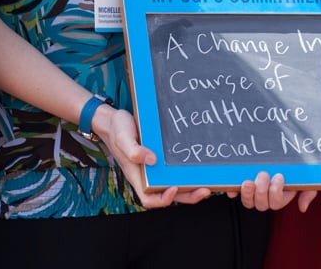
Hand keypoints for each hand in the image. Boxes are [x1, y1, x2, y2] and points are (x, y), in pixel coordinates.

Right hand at [93, 106, 210, 207]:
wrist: (113, 120)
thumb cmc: (116, 130)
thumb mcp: (122, 138)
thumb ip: (133, 150)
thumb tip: (151, 160)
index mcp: (137, 176)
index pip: (149, 199)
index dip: (163, 199)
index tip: (174, 189)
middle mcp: (147, 175)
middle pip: (168, 195)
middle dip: (188, 196)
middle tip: (205, 190)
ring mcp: (154, 168)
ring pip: (174, 183)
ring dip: (190, 186)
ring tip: (207, 182)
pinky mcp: (160, 159)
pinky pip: (173, 170)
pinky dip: (186, 172)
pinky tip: (197, 166)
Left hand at [233, 171, 317, 212]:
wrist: (287, 153)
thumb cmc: (297, 170)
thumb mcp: (307, 180)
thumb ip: (308, 193)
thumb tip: (302, 207)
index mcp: (281, 197)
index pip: (276, 203)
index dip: (276, 192)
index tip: (279, 176)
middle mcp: (266, 197)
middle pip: (261, 204)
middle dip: (261, 191)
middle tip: (264, 174)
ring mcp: (254, 191)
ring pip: (248, 202)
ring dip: (247, 193)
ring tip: (248, 182)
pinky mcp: (243, 184)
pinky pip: (236, 192)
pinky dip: (233, 191)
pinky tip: (231, 189)